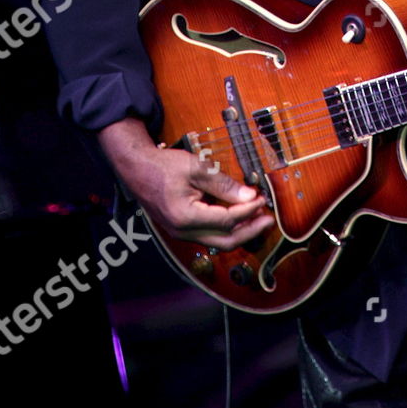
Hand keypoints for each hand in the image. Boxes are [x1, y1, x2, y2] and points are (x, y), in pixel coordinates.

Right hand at [98, 117, 275, 250]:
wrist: (138, 169)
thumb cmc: (163, 166)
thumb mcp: (196, 168)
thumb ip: (223, 184)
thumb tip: (249, 196)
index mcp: (185, 217)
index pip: (227, 220)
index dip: (248, 210)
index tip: (262, 200)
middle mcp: (183, 231)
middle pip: (225, 241)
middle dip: (250, 231)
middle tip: (268, 219)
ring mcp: (181, 233)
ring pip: (217, 241)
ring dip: (240, 231)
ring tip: (257, 218)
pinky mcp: (182, 229)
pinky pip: (208, 235)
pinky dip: (226, 228)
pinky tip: (238, 217)